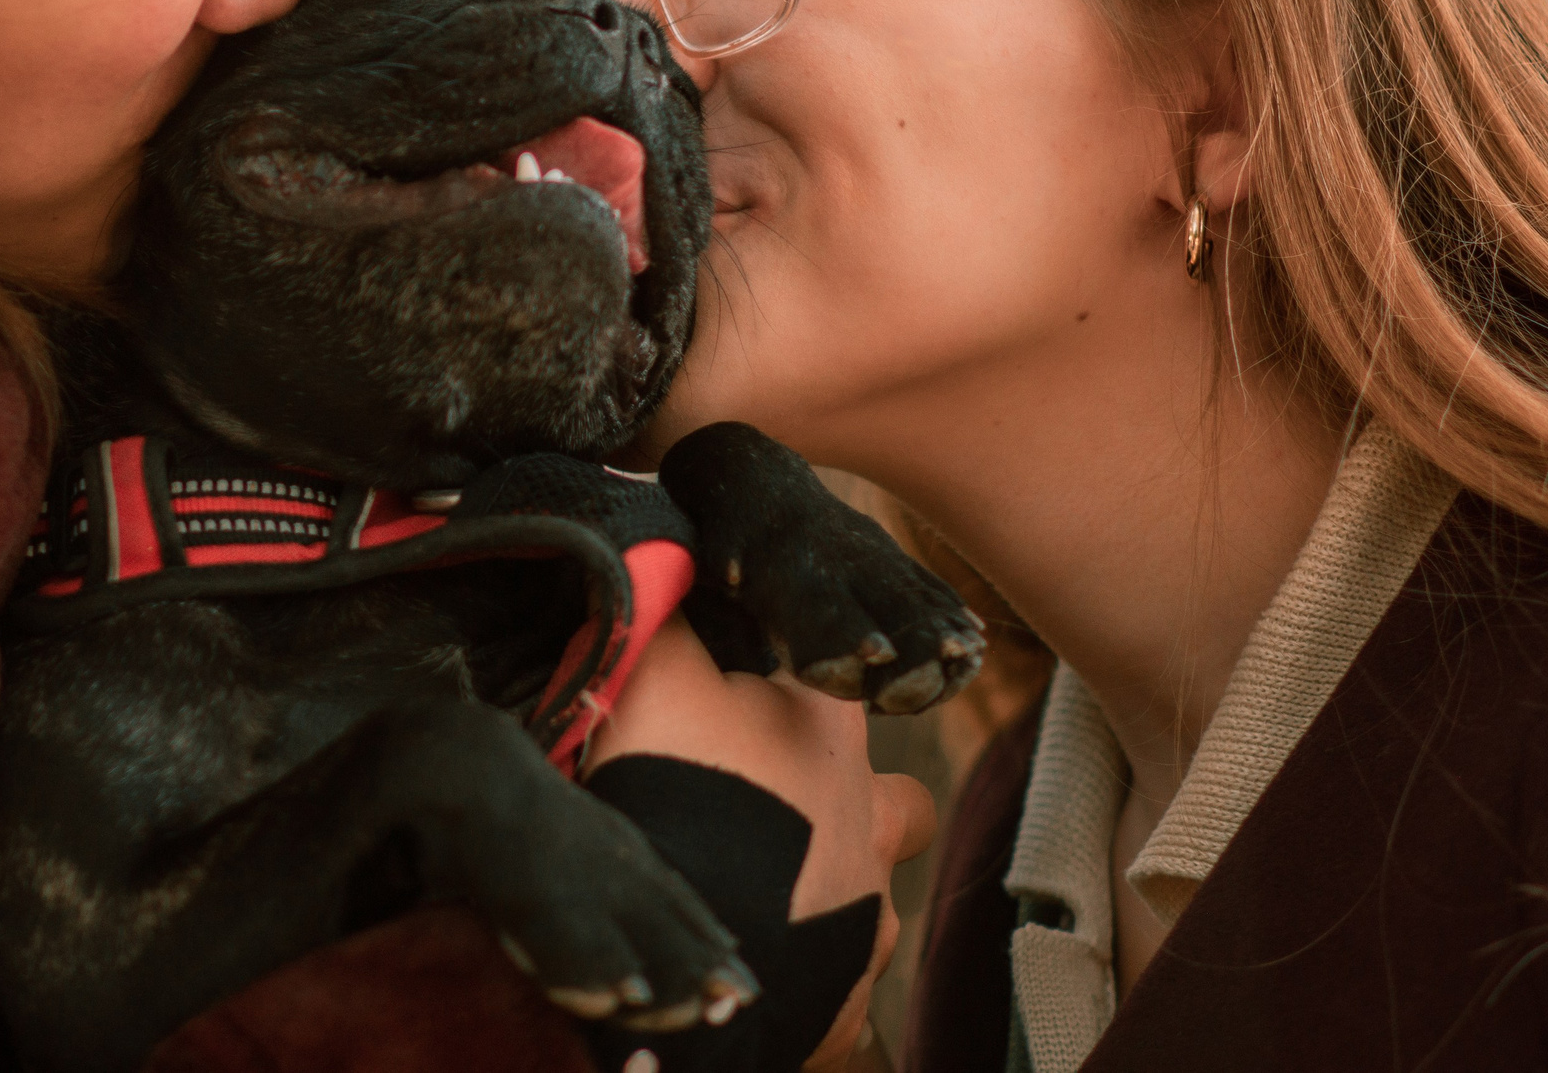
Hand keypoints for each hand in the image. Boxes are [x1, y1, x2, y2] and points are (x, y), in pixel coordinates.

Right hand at [587, 614, 936, 1069]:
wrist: (691, 941)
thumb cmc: (676, 789)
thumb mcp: (651, 674)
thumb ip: (663, 607)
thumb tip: (669, 543)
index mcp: (829, 733)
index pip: (841, 682)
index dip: (798, 686)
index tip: (750, 699)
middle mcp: (870, 820)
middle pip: (895, 802)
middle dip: (854, 806)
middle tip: (774, 816)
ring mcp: (867, 916)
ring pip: (873, 899)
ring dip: (830, 897)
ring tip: (764, 902)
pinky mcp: (845, 1005)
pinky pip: (839, 991)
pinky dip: (805, 980)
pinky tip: (759, 972)